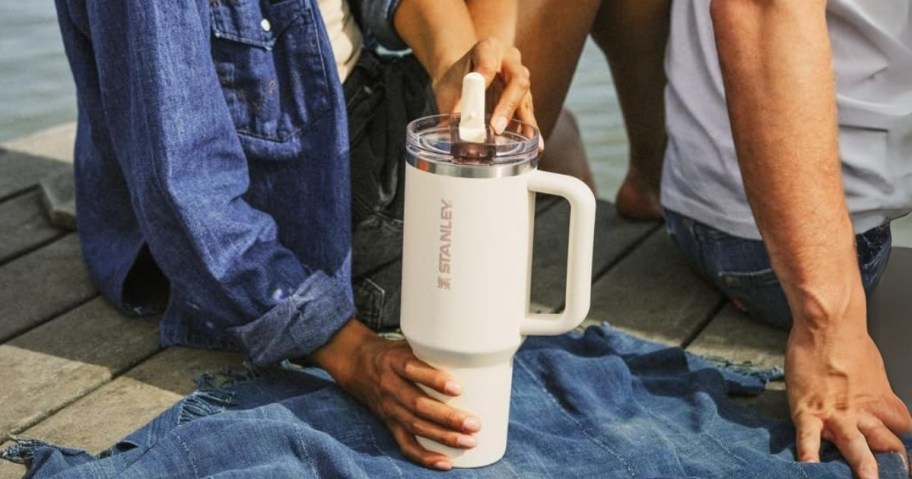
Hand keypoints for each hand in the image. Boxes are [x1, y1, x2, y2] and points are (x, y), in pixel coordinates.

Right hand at [311, 320, 480, 469]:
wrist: (357, 365)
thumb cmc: (394, 353)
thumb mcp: (407, 344)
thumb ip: (433, 350)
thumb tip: (475, 354)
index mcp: (394, 362)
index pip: (412, 370)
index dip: (434, 380)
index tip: (459, 388)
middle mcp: (390, 386)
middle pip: (417, 405)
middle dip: (447, 417)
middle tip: (474, 424)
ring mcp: (389, 408)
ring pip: (415, 426)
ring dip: (443, 437)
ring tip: (469, 441)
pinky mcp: (389, 424)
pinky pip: (405, 444)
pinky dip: (425, 456)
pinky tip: (445, 463)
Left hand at [432, 37, 537, 143]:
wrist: (462, 79)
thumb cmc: (455, 81)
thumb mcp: (448, 88)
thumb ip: (452, 105)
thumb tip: (452, 128)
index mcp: (488, 49)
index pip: (488, 64)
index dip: (484, 82)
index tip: (476, 101)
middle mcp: (510, 61)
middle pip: (517, 80)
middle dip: (508, 105)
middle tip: (497, 127)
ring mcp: (520, 78)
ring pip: (526, 98)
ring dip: (524, 121)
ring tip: (528, 141)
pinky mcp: (525, 97)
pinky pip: (528, 112)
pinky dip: (530, 129)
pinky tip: (536, 145)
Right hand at [786, 320, 911, 478]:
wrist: (827, 323)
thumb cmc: (847, 339)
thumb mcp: (872, 366)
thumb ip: (872, 387)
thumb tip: (871, 393)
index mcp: (880, 399)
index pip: (902, 428)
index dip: (902, 440)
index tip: (900, 452)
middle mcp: (862, 411)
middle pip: (886, 444)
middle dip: (891, 464)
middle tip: (893, 477)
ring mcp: (835, 412)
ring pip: (854, 446)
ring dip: (863, 467)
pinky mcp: (809, 410)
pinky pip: (809, 437)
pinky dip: (809, 453)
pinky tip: (809, 467)